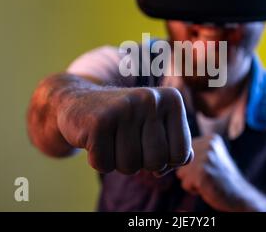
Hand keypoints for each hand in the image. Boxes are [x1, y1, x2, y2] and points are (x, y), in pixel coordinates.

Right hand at [57, 86, 192, 174]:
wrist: (78, 101)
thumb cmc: (125, 121)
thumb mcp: (155, 127)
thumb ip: (176, 144)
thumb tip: (187, 158)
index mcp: (172, 99)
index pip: (181, 154)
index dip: (163, 161)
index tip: (148, 144)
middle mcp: (151, 98)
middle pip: (157, 162)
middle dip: (140, 162)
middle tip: (126, 141)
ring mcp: (124, 108)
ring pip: (130, 166)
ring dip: (117, 161)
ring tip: (111, 138)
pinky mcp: (98, 121)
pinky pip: (104, 165)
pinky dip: (98, 160)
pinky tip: (95, 139)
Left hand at [176, 134, 250, 210]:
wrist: (239, 196)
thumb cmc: (221, 178)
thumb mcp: (211, 156)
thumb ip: (194, 150)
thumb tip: (169, 152)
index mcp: (210, 139)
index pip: (183, 151)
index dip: (193, 164)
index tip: (208, 168)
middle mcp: (209, 145)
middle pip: (181, 161)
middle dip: (191, 172)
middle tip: (209, 175)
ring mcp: (206, 159)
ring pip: (181, 173)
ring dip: (191, 181)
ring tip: (208, 181)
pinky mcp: (203, 174)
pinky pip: (185, 184)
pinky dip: (193, 189)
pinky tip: (207, 188)